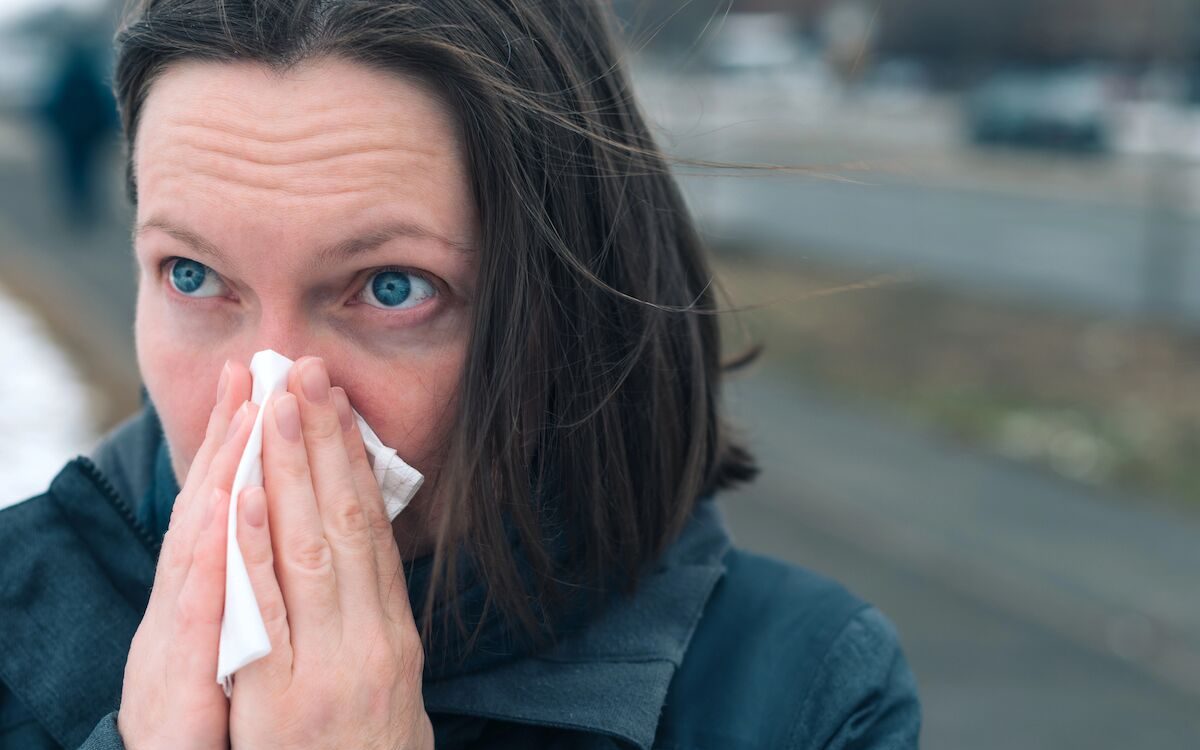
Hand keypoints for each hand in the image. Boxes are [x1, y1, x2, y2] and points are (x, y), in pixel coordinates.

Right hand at [118, 361, 256, 749]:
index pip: (225, 506)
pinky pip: (203, 605)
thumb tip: (268, 526)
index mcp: (203, 593)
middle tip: (250, 369)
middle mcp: (186, 606)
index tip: (258, 387)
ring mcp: (177, 638)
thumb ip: (248, 587)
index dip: (239, 448)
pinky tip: (231, 504)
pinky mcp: (178, 677)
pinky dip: (219, 552)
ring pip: (202, 540)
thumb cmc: (213, 715)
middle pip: (211, 506)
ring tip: (247, 409)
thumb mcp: (237, 642)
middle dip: (232, 437)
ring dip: (225, 471)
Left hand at [229, 357, 433, 749]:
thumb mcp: (394, 690)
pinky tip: (245, 495)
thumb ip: (374, 628)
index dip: (353, 462)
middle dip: (323, 443)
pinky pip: (268, 614)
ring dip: (290, 472)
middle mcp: (370, 639)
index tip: (336, 405)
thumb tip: (363, 564)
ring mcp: (328, 666)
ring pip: (310, 550)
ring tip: (277, 404)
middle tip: (305, 372)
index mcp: (395, 635)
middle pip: (345, 523)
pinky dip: (256, 549)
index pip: (372, 530)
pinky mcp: (283, 700)